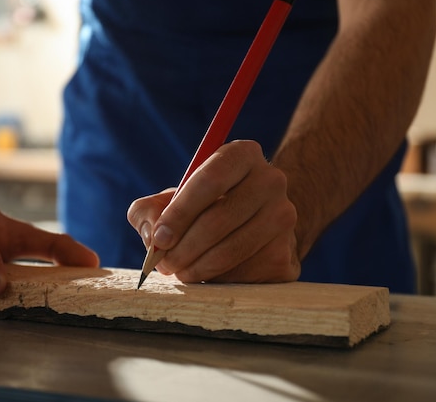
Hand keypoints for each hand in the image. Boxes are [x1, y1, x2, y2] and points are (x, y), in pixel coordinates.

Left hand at [128, 140, 299, 282]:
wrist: (257, 225)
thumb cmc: (205, 209)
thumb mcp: (173, 199)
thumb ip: (148, 210)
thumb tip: (151, 235)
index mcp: (242, 155)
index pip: (210, 179)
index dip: (180, 212)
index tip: (159, 238)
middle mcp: (271, 181)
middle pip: (219, 219)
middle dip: (183, 247)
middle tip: (163, 263)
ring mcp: (284, 218)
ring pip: (231, 250)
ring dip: (196, 267)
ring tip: (180, 271)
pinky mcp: (287, 255)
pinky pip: (245, 274)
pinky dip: (218, 280)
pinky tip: (207, 275)